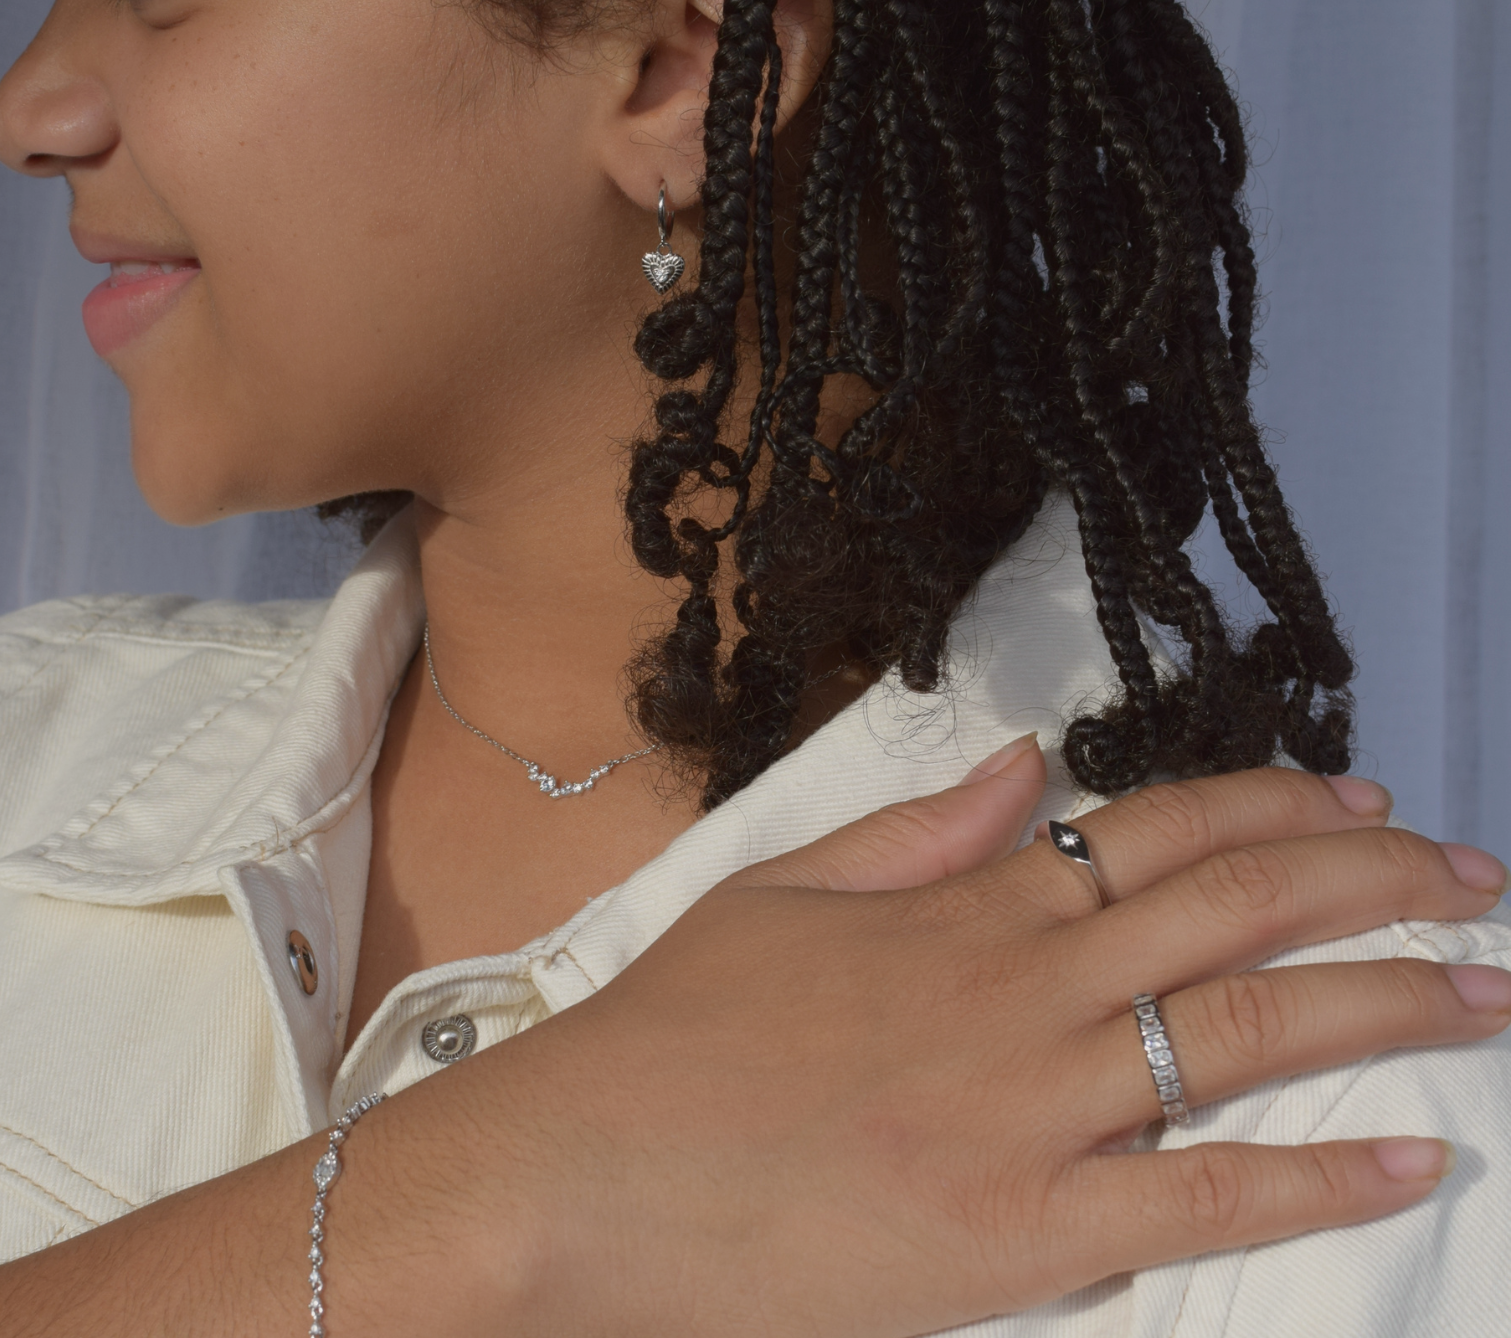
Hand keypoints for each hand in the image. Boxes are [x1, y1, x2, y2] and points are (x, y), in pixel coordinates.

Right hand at [363, 747, 1506, 1335]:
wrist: (582, 1174)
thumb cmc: (673, 1031)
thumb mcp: (779, 892)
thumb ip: (915, 828)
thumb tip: (1018, 765)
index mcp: (963, 905)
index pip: (1159, 827)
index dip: (1278, 807)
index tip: (1364, 804)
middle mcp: (1020, 988)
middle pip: (1237, 910)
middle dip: (1375, 884)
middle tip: (1475, 877)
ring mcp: (1031, 1111)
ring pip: (1247, 1033)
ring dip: (1388, 1003)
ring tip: (1488, 988)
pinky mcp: (1024, 1237)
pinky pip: (1204, 1199)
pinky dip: (1320, 1176)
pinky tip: (1416, 1155)